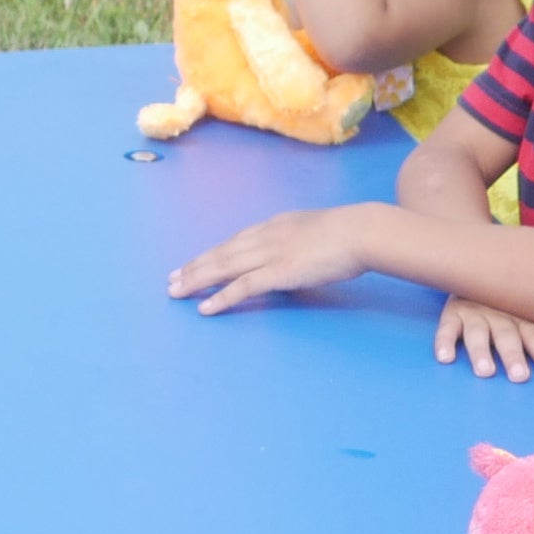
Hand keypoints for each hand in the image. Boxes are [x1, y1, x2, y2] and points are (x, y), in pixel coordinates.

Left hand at [167, 204, 366, 315]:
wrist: (361, 231)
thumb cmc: (350, 234)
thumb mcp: (316, 233)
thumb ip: (298, 244)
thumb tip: (293, 259)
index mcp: (275, 225)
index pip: (235, 241)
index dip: (212, 253)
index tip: (194, 262)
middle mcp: (265, 236)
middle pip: (221, 253)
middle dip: (194, 266)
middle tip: (172, 279)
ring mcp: (270, 253)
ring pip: (223, 267)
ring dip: (197, 280)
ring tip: (176, 291)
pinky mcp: (278, 272)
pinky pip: (242, 287)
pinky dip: (220, 297)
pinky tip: (204, 307)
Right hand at [434, 299, 533, 382]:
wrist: (477, 265)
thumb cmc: (512, 300)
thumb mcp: (533, 311)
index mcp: (523, 313)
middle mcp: (499, 313)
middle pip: (507, 335)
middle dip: (514, 355)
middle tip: (520, 376)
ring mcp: (474, 313)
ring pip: (478, 333)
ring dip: (481, 352)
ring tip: (486, 371)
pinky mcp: (452, 313)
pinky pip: (446, 328)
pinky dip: (444, 342)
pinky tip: (445, 358)